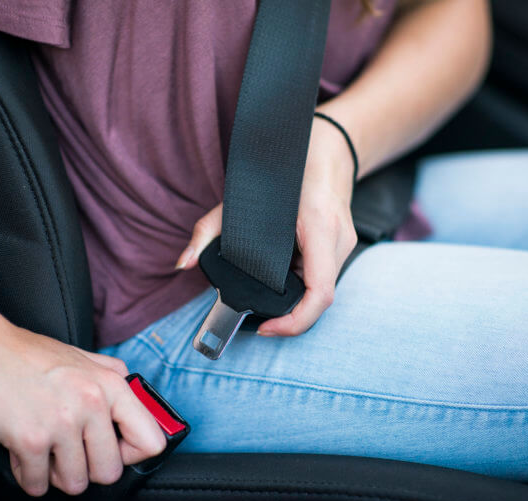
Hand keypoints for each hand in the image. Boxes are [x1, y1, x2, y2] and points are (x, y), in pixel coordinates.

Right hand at [0, 310, 166, 496]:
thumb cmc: (25, 353)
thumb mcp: (82, 357)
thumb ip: (111, 377)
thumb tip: (137, 401)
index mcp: (111, 384)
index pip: (151, 441)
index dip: (130, 454)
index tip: (111, 451)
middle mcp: (93, 403)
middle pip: (110, 472)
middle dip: (87, 469)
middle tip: (67, 452)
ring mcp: (63, 422)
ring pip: (75, 484)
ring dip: (55, 474)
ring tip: (44, 450)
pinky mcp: (31, 439)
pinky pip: (37, 486)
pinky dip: (27, 476)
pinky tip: (21, 452)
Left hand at [176, 114, 356, 335]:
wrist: (326, 145)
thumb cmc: (286, 165)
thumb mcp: (241, 196)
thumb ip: (208, 231)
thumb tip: (183, 263)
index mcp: (319, 226)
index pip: (319, 293)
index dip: (294, 321)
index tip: (266, 328)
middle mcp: (338, 239)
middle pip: (318, 297)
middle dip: (290, 316)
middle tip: (259, 320)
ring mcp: (345, 243)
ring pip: (323, 290)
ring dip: (296, 302)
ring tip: (266, 301)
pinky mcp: (342, 245)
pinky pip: (323, 277)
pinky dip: (302, 287)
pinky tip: (280, 284)